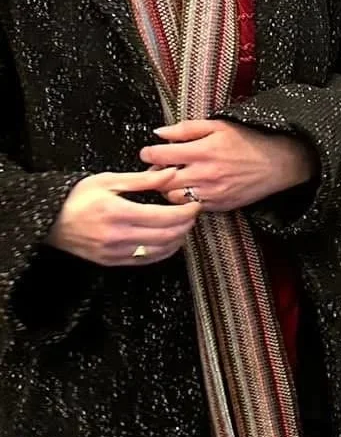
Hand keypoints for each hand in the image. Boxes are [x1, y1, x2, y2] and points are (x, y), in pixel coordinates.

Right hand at [46, 168, 201, 267]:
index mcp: (119, 212)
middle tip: (193, 214)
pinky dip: (163, 252)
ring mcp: (116, 252)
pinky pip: (146, 260)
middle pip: (167, 235)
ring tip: (184, 226)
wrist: (50, 220)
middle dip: (186, 225)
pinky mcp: (112, 262)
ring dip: (178, 240)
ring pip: (160, 251)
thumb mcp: (109, 180)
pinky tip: (169, 241)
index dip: (186, 212)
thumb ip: (143, 180)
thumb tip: (171, 174)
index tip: (195, 204)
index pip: (165, 216)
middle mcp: (119, 236)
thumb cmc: (78, 197)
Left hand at [139, 119, 313, 212]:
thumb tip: (159, 133)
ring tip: (173, 180)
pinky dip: (186, 199)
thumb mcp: (219, 126)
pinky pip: (192, 207)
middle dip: (154, 174)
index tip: (148, 152)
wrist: (278, 163)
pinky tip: (190, 189)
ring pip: (174, 197)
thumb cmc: (248, 141)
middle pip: (162, 181)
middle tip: (157, 168)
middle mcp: (205, 174)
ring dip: (168, 189)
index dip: (148, 153)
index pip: (160, 156)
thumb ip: (186, 129)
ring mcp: (211, 193)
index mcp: (202, 151)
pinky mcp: (219, 205)